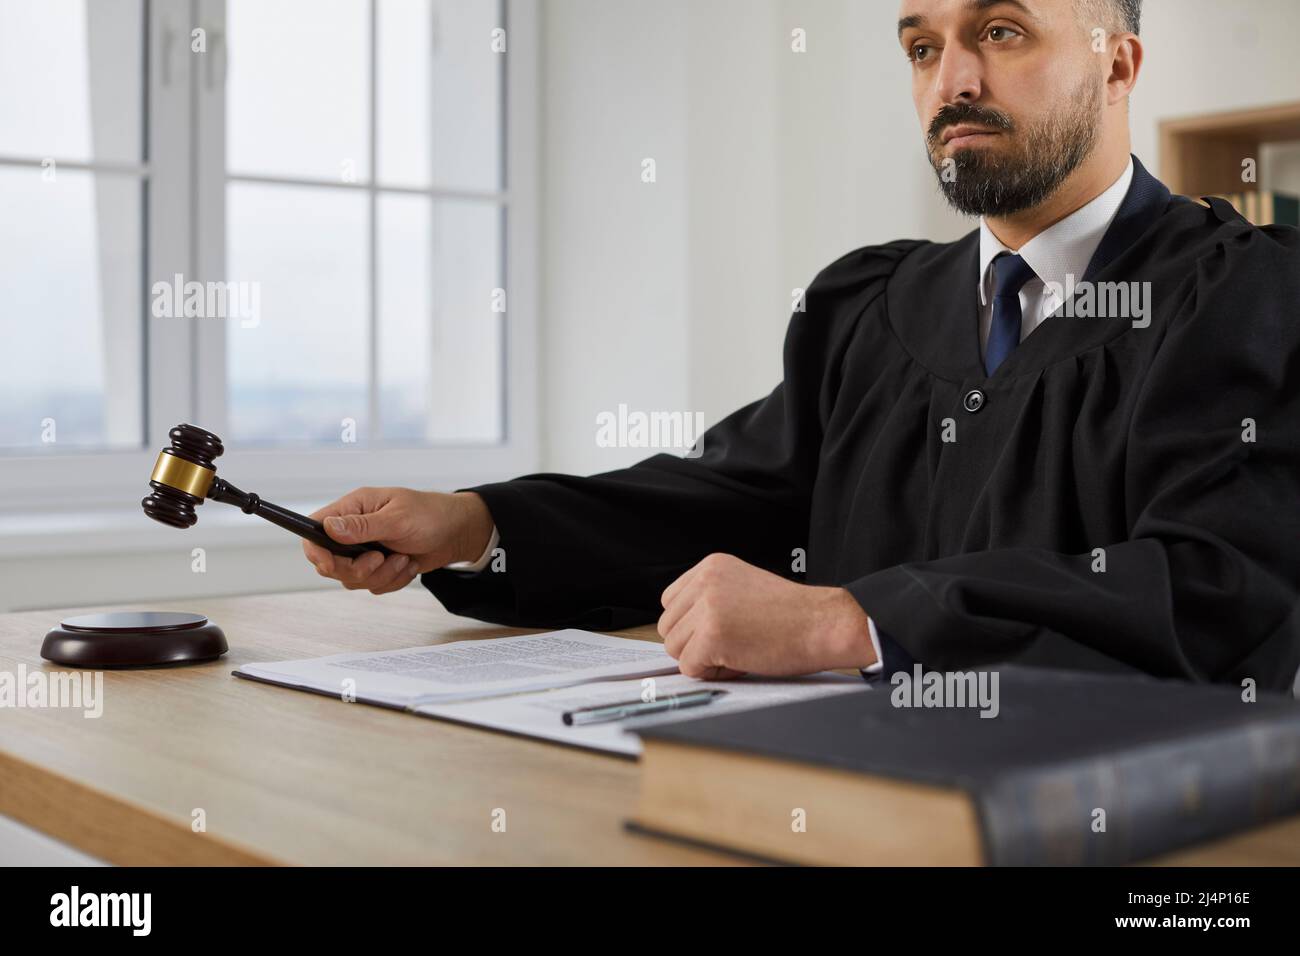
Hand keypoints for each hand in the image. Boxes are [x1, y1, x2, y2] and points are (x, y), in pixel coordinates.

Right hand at [302, 487, 493, 594]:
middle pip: (330, 563)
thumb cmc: (431, 515)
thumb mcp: (398, 518)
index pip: (315, 529)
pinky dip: (393, 580)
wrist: (457, 533)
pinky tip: (409, 564)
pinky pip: (373, 585)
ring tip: (404, 558)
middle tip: (380, 559)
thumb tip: (329, 528)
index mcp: (353, 508)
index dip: (316, 551)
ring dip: (381, 575)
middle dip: (357, 569)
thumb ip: (363, 526)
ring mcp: (365, 550)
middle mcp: (354, 530)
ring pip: (353, 579)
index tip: (330, 564)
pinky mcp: (378, 567)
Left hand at [657, 553, 875, 679]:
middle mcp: (706, 581)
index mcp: (712, 566)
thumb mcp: (744, 588)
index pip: (671, 601)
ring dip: (703, 659)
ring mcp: (708, 607)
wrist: (824, 624)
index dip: (692, 624)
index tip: (720, 631)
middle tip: (731, 645)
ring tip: (738, 651)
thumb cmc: (794, 614)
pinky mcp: (712, 635)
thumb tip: (682, 628)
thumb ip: (712, 598)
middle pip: (669, 626)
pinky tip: (740, 661)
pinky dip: (712, 673)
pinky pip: (690, 667)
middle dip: (694, 643)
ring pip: (675, 648)